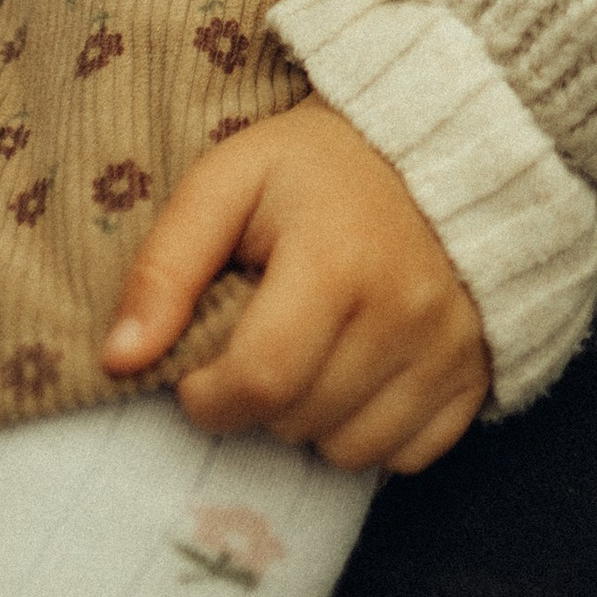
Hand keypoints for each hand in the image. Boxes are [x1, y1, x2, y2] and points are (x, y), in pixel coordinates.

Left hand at [101, 96, 490, 472]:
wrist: (437, 142)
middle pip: (299, 422)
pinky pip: (411, 455)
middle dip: (259, 401)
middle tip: (264, 340)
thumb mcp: (228, 181)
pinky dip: (376, 432)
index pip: (259, 382)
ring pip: (352, 452)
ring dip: (314, 420)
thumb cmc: (316, 166)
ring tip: (314, 354)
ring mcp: (450, 345)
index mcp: (337, 262)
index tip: (201, 367)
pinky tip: (363, 376)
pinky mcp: (478, 369)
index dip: (208, 395)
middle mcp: (405, 311)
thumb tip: (118, 361)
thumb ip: (166, 267)